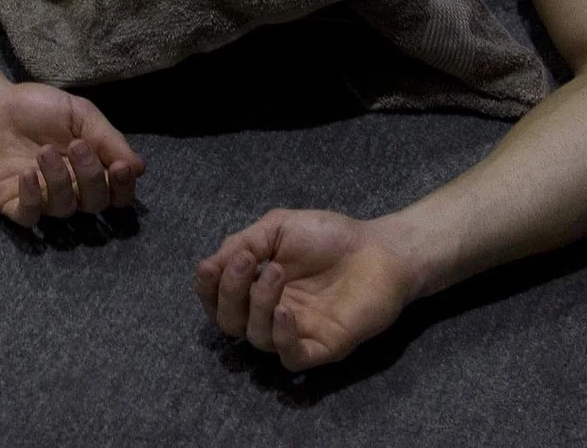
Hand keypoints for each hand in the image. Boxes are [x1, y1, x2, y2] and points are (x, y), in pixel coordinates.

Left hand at [0, 82, 145, 225]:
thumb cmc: (34, 107)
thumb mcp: (78, 113)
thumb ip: (107, 138)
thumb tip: (139, 168)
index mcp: (89, 169)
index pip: (116, 194)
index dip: (123, 187)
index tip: (120, 167)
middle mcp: (68, 189)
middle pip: (94, 204)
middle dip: (91, 177)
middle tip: (77, 146)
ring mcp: (39, 198)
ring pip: (64, 209)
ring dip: (59, 181)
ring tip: (44, 151)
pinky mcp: (11, 202)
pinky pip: (29, 215)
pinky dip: (32, 198)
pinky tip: (27, 173)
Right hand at [194, 209, 423, 369]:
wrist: (379, 249)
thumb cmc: (329, 236)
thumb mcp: (277, 227)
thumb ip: (242, 242)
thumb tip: (211, 264)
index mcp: (255, 286)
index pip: (217, 299)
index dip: (207, 288)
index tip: (210, 267)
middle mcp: (270, 313)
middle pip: (229, 322)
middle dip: (230, 293)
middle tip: (249, 262)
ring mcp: (296, 332)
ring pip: (256, 338)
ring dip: (257, 304)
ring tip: (277, 272)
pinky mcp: (322, 347)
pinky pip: (291, 358)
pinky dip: (282, 337)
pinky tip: (285, 312)